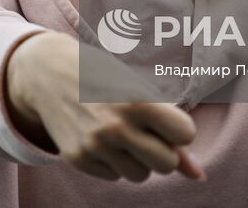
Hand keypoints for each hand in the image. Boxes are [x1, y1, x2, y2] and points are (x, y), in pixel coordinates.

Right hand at [5, 32, 205, 183]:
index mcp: (137, 101)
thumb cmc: (103, 77)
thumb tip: (200, 175)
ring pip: (140, 175)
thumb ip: (170, 131)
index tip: (163, 118)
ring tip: (121, 133)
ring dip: (138, 159)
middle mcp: (116, 127)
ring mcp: (94, 146)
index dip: (178, 129)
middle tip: (146, 130)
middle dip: (162, 150)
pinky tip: (101, 138)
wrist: (47, 72)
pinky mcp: (77, 159)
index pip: (185, 135)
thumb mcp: (138, 91)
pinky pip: (114, 176)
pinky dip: (114, 162)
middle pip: (166, 164)